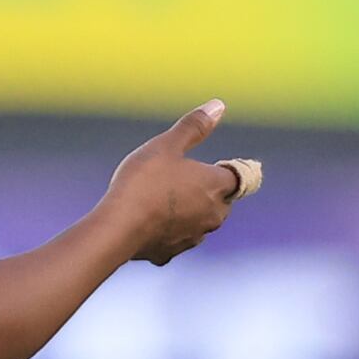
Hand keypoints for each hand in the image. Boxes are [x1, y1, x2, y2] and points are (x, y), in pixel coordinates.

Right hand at [109, 101, 255, 265]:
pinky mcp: (172, 252)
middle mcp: (213, 216)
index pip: (240, 178)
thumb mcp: (167, 146)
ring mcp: (194, 237)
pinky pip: (176, 237)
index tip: (217, 165)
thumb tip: (218, 105)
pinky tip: (147, 221)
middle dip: (209, 191)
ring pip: (201, 221)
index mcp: (216, 187)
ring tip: (165, 200)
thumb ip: (194, 127)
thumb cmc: (144, 181)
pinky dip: (167, 229)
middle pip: (222, 201)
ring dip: (190, 211)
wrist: (118, 227)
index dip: (229, 169)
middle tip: (185, 179)